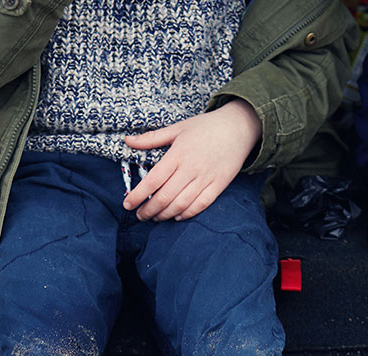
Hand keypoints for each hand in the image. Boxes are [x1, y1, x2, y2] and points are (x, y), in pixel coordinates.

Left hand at [121, 100, 262, 221]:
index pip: (153, 180)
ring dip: (164, 215)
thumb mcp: (178, 128)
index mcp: (178, 154)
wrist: (240, 126)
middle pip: (164, 197)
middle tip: (139, 215)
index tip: (127, 204)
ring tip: (155, 217)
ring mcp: (206, 178)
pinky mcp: (218, 185)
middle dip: (148, 210)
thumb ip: (152, 138)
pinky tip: (176, 216)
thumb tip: (127, 141)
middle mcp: (191, 168)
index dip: (138, 195)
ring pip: (180, 205)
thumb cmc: (205, 127)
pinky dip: (185, 214)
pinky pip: (199, 205)